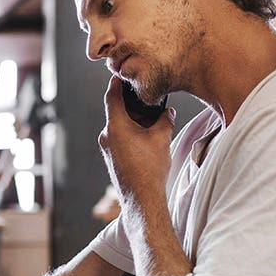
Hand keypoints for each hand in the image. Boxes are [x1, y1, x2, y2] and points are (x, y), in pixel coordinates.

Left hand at [99, 76, 174, 201]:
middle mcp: (106, 135)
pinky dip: (130, 134)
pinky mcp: (111, 159)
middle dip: (132, 105)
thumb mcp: (161, 138)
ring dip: (133, 121)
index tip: (121, 76)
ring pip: (118, 126)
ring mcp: (107, 148)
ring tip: (152, 122)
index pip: (112, 96)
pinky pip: (119, 139)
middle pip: (116, 112)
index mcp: (115, 125)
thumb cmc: (150, 169)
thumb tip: (168, 112)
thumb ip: (164, 120)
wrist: (142, 199)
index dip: (117, 84)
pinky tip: (146, 139)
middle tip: (147, 100)